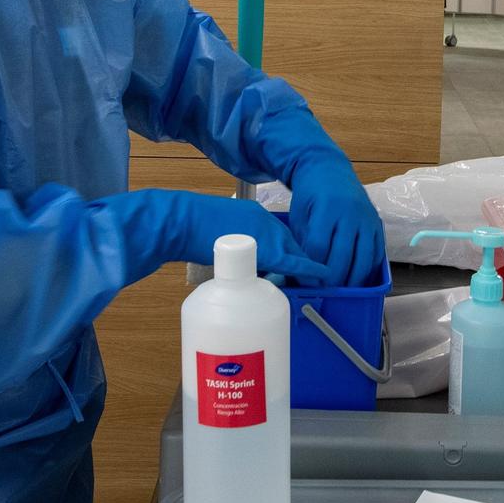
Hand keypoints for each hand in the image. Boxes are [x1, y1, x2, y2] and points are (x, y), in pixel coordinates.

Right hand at [149, 191, 322, 281]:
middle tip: (305, 283)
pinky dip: (311, 271)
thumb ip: (235, 249)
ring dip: (303, 271)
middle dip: (300, 265)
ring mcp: (269, 233)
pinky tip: (322, 277)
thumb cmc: (190, 232)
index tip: (292, 270)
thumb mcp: (219, 236)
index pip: (280, 238)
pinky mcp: (267, 249)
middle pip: (292, 246)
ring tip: (311, 286)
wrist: (181, 223)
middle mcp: (267, 221)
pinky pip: (296, 263)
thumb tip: (238, 271)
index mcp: (256, 216)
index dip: (288, 256)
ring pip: (295, 255)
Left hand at [285, 157, 385, 287]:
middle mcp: (351, 214)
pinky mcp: (377, 224)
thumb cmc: (310, 195)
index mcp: (327, 208)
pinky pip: (376, 252)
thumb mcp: (299, 215)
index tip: (308, 282)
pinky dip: (368, 269)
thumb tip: (305, 273)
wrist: (329, 170)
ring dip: (353, 279)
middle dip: (333, 279)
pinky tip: (358, 278)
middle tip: (325, 293)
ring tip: (343, 291)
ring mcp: (367, 219)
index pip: (319, 247)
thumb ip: (303, 243)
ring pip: (364, 258)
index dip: (313, 268)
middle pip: (343, 256)